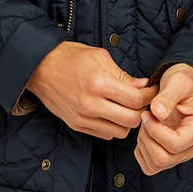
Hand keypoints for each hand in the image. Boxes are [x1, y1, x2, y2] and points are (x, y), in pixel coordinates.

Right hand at [27, 41, 158, 139]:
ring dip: (127, 121)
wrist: (41, 67)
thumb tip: (143, 85)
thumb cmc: (71, 57)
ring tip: (126, 107)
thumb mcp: (100, 56)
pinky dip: (113, 126)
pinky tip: (111, 112)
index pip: (135, 100)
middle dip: (141, 111)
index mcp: (99, 83)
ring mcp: (83, 118)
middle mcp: (91, 105)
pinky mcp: (77, 125)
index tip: (152, 91)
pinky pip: (104, 135)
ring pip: (119, 132)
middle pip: (131, 120)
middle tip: (142, 101)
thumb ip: (123, 74)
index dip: (149, 97)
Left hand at [134, 63, 192, 173]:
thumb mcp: (178, 82)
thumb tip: (157, 113)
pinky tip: (146, 132)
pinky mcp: (172, 158)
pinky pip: (150, 166)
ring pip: (155, 164)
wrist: (183, 88)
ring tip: (146, 122)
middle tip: (145, 117)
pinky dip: (142, 151)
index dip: (154, 130)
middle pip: (164, 159)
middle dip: (147, 138)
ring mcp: (184, 155)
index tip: (147, 112)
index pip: (175, 144)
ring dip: (143, 143)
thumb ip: (168, 96)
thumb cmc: (183, 83)